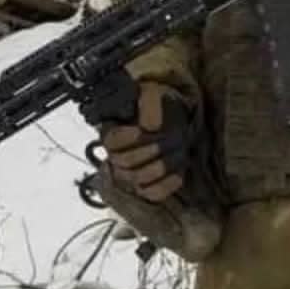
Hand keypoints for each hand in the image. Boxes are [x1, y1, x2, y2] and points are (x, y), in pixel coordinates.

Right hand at [98, 81, 191, 202]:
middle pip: (126, 162)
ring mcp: (130, 175)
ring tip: (178, 150)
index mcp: (111, 132)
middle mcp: (115, 157)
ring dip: (163, 164)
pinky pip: (153, 194)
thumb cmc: (159, 106)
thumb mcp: (154, 94)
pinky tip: (178, 172)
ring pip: (140, 178)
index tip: (144, 129)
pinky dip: (167, 184)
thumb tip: (150, 127)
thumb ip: (150, 104)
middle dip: (152, 149)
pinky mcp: (147, 187)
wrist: (172, 118)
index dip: (129, 138)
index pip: (112, 142)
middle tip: (171, 137)